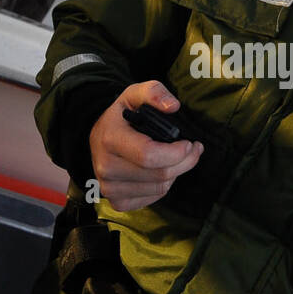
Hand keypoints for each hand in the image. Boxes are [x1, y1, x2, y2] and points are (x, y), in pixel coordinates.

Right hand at [88, 81, 202, 210]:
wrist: (99, 136)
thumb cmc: (122, 115)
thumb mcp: (134, 94)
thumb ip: (154, 92)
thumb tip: (173, 107)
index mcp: (110, 139)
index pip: (149, 155)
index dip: (177, 152)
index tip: (190, 143)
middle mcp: (106, 167)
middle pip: (160, 175)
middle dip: (184, 162)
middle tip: (193, 150)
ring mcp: (109, 187)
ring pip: (160, 188)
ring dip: (175, 174)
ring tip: (175, 158)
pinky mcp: (117, 201)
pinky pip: (153, 199)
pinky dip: (163, 186)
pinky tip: (161, 171)